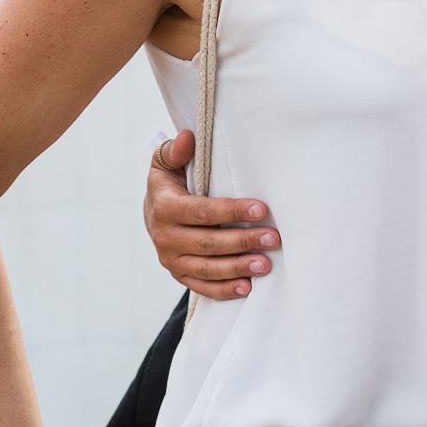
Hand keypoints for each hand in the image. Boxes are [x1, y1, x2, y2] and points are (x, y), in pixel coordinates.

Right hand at [144, 130, 278, 299]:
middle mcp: (165, 237)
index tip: (261, 208)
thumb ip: (176, 150)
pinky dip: (224, 289)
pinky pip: (202, 286)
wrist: (153, 212)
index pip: (203, 211)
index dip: (232, 210)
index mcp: (164, 207)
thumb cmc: (170, 183)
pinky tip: (247, 287)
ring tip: (266, 264)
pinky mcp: (179, 275)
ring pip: (208, 268)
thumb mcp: (167, 163)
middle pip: (209, 242)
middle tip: (273, 239)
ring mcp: (171, 260)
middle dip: (244, 241)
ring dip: (238, 267)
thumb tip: (187, 137)